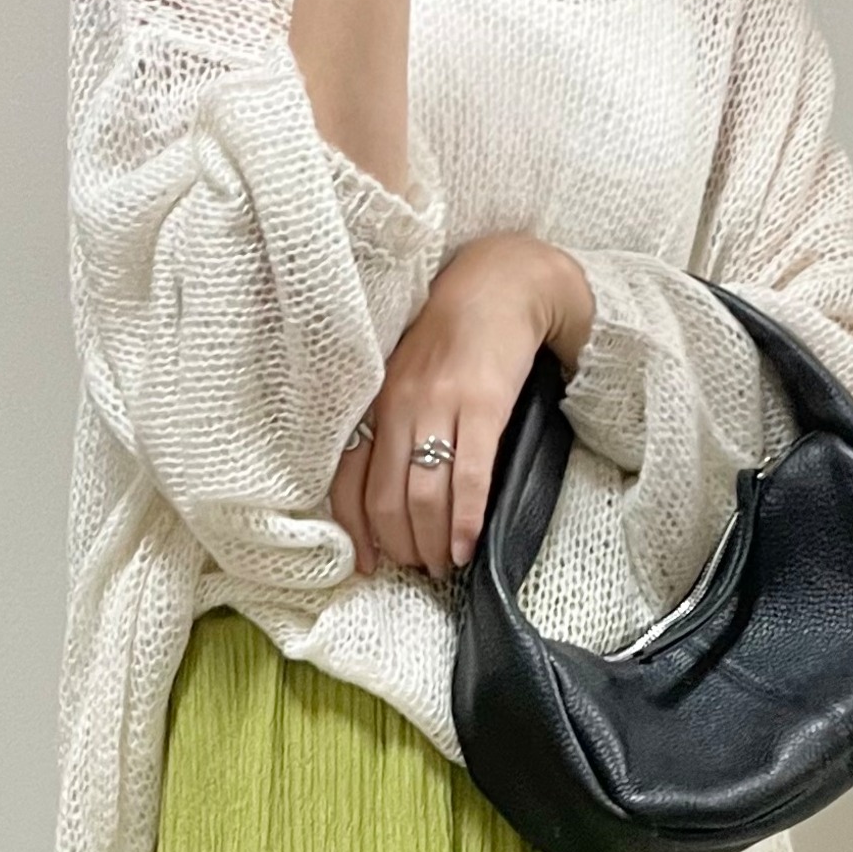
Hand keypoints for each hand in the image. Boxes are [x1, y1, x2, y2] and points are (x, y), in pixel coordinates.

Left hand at [330, 233, 594, 578]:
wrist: (505, 282)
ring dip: (432, 543)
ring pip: (423, 496)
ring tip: (444, 565)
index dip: (355, 531)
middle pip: (385, 499)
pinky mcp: (483, 404)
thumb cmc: (455, 332)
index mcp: (375, 400)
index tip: (366, 564)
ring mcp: (440, 404)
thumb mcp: (407, 374)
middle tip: (418, 568)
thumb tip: (388, 491)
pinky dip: (465, 521)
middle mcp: (398, 404)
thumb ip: (392, 422)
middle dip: (400, 546)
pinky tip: (468, 546)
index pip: (347, 480)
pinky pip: (469, 476)